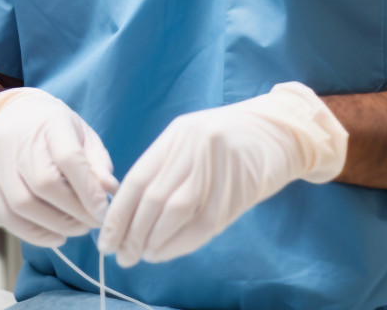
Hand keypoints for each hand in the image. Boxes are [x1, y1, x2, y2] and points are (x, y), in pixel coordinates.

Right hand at [0, 88, 117, 246]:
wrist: (12, 115)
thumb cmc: (55, 129)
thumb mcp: (83, 134)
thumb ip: (97, 162)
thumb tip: (109, 191)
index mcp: (49, 122)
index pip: (68, 157)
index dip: (87, 189)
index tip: (104, 211)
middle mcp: (16, 140)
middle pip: (43, 184)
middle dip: (73, 212)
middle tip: (91, 223)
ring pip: (21, 206)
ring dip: (54, 226)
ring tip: (76, 229)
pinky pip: (5, 218)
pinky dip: (32, 233)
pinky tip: (54, 234)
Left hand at [100, 82, 346, 266]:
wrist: (281, 132)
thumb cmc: (231, 141)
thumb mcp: (193, 141)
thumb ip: (165, 168)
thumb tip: (129, 213)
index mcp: (178, 133)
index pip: (138, 178)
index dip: (118, 213)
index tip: (106, 239)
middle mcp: (194, 146)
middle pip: (153, 198)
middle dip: (132, 232)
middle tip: (123, 255)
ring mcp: (217, 166)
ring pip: (174, 212)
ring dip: (153, 240)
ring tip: (142, 255)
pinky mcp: (238, 188)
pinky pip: (202, 224)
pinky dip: (179, 244)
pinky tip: (166, 252)